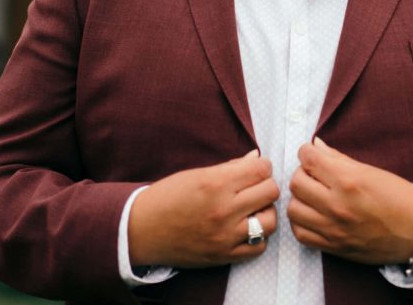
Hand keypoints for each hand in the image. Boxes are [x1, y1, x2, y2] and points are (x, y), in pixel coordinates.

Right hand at [128, 149, 278, 266]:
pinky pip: (259, 247)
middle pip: (270, 192)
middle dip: (265, 185)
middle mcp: (223, 210)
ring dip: (265, 212)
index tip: (255, 169)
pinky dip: (258, 237)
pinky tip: (246, 228)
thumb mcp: (197, 174)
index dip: (262, 166)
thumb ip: (230, 167)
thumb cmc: (168, 197)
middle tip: (254, 187)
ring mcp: (225, 235)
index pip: (262, 169)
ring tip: (252, 209)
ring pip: (270, 221)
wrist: (142, 230)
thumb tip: (256, 158)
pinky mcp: (224, 255)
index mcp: (215, 184)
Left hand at [287, 137, 412, 265]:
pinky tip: (313, 215)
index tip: (312, 154)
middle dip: (302, 173)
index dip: (307, 152)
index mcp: (349, 181)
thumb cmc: (398, 198)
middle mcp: (338, 205)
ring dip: (300, 199)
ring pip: (293, 209)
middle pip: (296, 183)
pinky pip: (300, 234)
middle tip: (314, 174)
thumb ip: (339, 159)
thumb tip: (316, 145)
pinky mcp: (333, 247)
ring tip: (313, 196)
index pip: (308, 159)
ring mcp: (334, 229)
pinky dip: (302, 222)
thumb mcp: (371, 171)